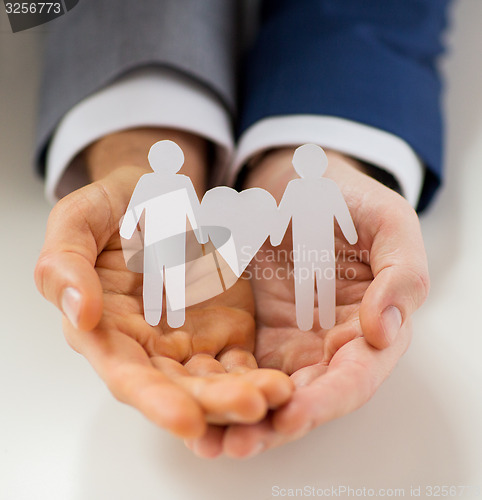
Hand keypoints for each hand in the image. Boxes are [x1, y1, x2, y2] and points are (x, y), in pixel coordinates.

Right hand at [35, 129, 292, 440]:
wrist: (156, 196)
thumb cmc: (111, 210)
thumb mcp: (77, 222)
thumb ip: (65, 265)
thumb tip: (81, 315)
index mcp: (106, 328)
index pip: (126, 374)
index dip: (153, 399)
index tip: (186, 419)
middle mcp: (148, 346)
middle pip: (177, 386)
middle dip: (213, 403)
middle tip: (252, 407)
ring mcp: (189, 340)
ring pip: (213, 380)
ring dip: (242, 394)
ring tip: (277, 394)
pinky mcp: (222, 329)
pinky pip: (239, 360)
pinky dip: (258, 374)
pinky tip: (281, 380)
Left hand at [186, 148, 428, 456]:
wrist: (294, 181)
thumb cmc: (346, 198)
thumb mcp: (388, 223)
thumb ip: (401, 274)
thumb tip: (384, 330)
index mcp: (369, 326)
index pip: (354, 376)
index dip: (327, 399)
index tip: (293, 414)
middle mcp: (328, 344)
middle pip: (306, 398)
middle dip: (274, 425)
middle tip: (237, 444)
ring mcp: (287, 340)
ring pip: (267, 391)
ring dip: (240, 419)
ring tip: (207, 441)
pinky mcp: (252, 330)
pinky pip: (236, 365)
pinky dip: (217, 388)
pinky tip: (192, 402)